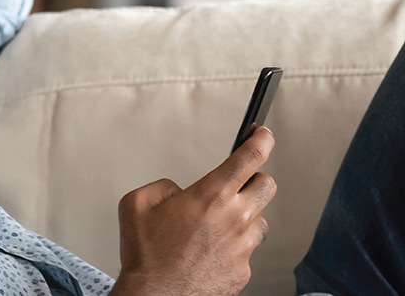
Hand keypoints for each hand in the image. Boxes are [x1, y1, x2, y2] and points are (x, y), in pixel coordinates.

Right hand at [114, 126, 277, 295]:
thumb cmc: (147, 257)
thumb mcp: (137, 204)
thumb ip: (162, 186)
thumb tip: (176, 191)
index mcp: (212, 195)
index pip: (251, 156)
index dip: (262, 139)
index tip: (263, 135)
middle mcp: (234, 218)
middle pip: (267, 185)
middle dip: (256, 180)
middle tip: (240, 185)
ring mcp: (242, 246)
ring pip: (260, 221)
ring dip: (245, 219)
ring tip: (218, 228)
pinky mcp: (244, 270)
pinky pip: (248, 251)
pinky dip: (234, 249)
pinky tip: (212, 253)